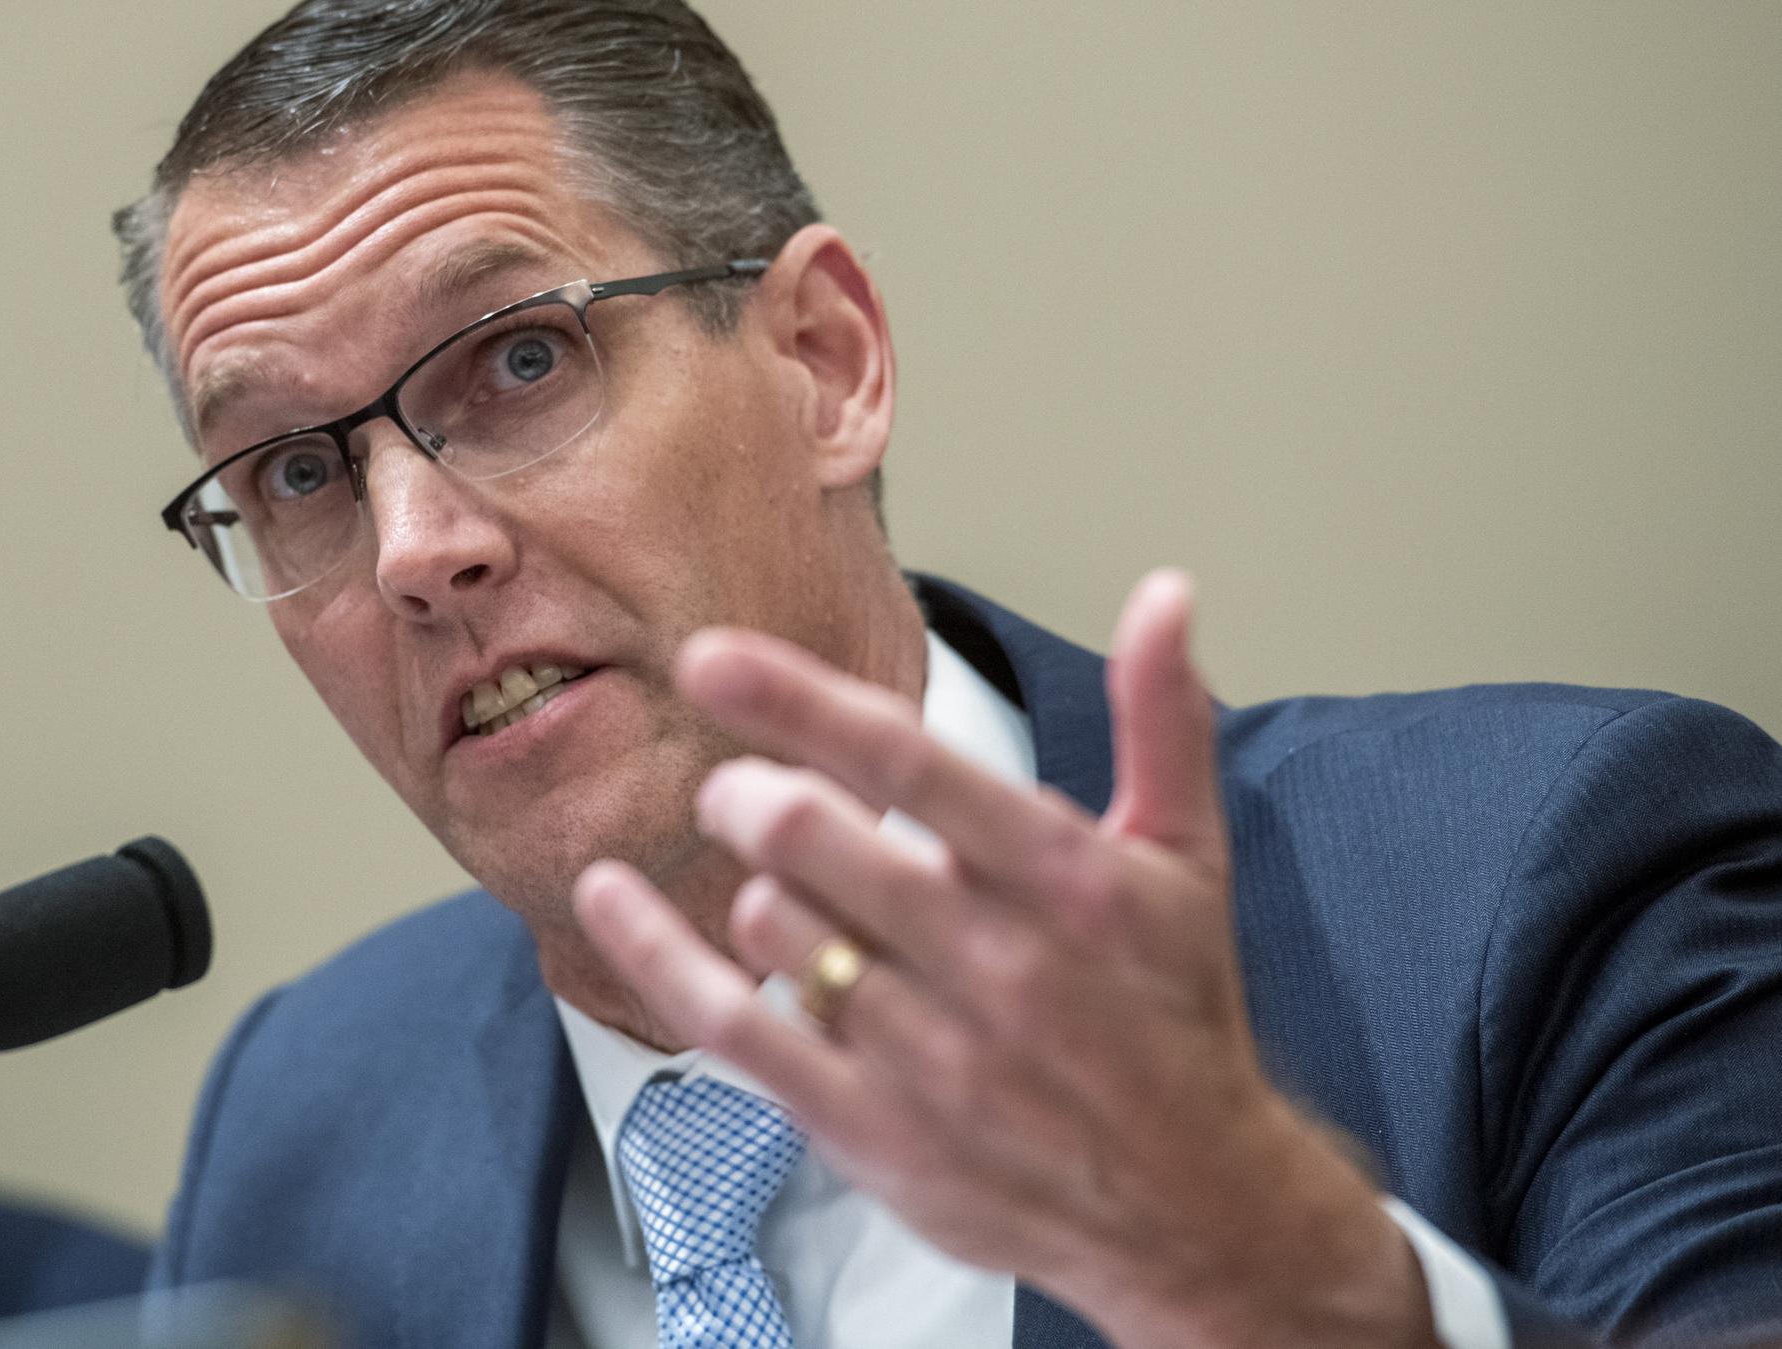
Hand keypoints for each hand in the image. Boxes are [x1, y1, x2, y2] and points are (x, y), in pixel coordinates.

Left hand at [573, 571, 1433, 1348]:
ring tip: (783, 885)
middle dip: (746, 792)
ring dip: (749, 881)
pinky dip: (655, 952)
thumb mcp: (1188, 861)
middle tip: (740, 789)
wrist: (1190, 1207)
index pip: (906, 760)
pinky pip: (729, 1023)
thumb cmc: (1175, 1019)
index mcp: (1060, 877)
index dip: (794, 699)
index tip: (710, 657)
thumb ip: (1160, 720)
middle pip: (807, 835)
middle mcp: (991, 960)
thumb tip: (1163, 593)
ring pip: (771, 923)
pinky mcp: (868, 1125)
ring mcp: (924, 1050)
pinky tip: (609, 898)